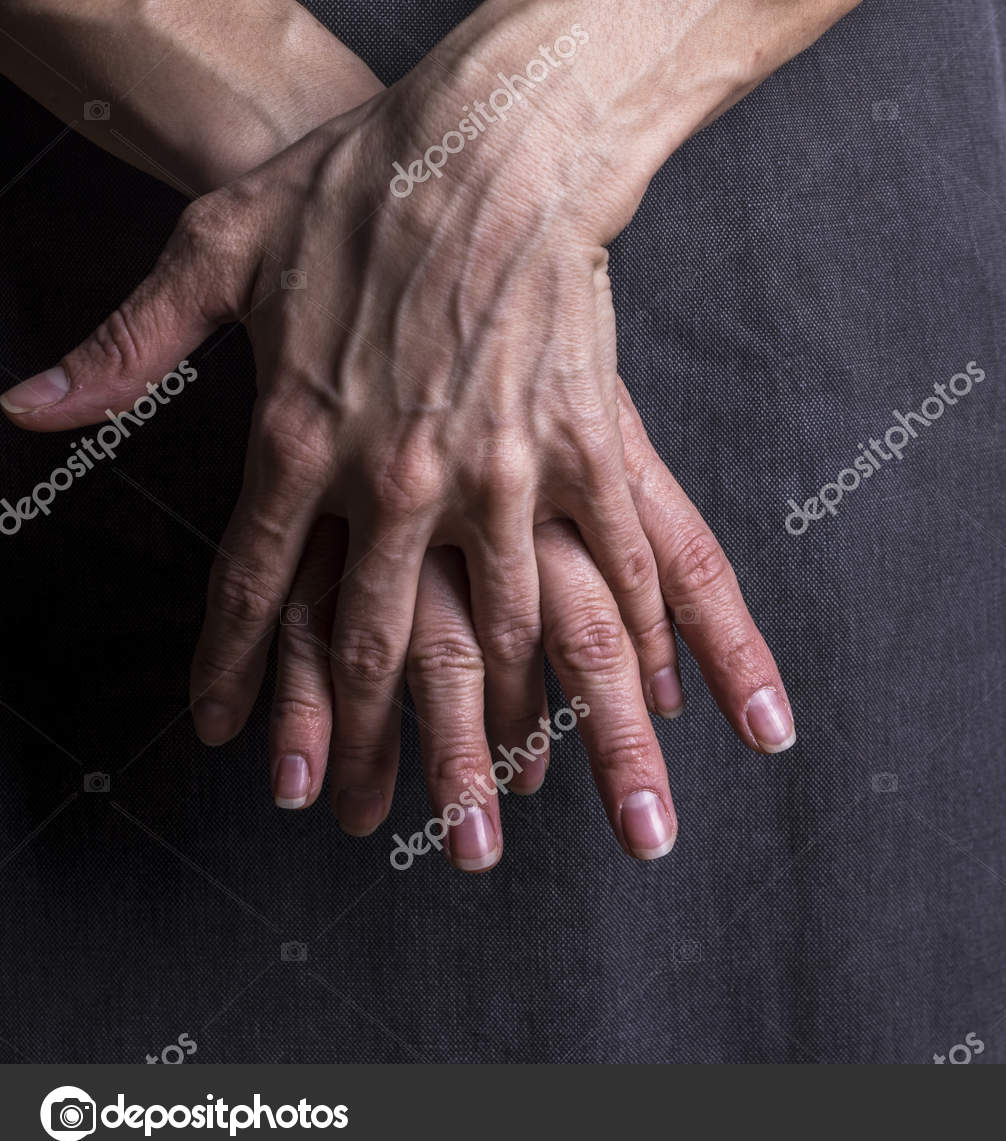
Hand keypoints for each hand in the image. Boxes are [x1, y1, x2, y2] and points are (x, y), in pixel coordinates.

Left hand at [1, 30, 793, 835]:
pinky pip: (611, 564)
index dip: (240, 669)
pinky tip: (635, 701)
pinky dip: (625, 640)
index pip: (259, 583)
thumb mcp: (216, 247)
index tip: (238, 741)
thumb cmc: (359, 185)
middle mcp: (399, 475)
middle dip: (366, 742)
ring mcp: (500, 471)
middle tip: (363, 822)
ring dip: (500, 730)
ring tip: (498, 809)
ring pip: (499, 627)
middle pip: (377, 638)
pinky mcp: (582, 448)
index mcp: (303, 433)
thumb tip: (26, 410)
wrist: (494, 142)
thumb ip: (129, 347)